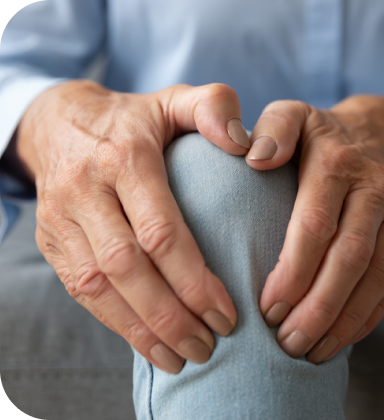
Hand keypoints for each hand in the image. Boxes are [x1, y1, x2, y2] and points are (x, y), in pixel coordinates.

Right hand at [15, 80, 251, 372]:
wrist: (59, 122)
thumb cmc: (133, 119)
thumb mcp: (174, 100)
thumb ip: (214, 108)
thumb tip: (248, 145)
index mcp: (126, 157)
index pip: (161, 231)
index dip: (194, 279)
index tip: (228, 312)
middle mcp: (88, 190)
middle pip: (128, 268)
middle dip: (172, 315)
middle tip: (211, 345)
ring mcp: (63, 218)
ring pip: (100, 287)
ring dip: (144, 330)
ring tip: (184, 357)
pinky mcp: (52, 240)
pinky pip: (81, 291)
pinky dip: (117, 324)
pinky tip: (150, 345)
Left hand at [247, 96, 383, 363]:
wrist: (375, 136)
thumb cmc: (316, 136)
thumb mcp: (291, 115)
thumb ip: (272, 129)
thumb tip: (255, 159)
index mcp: (337, 163)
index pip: (316, 224)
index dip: (293, 270)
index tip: (267, 307)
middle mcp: (372, 191)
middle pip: (351, 257)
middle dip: (319, 306)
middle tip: (286, 342)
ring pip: (378, 278)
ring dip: (345, 321)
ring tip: (310, 352)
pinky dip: (368, 318)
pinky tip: (340, 341)